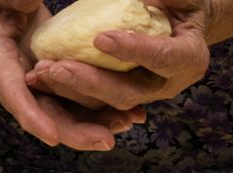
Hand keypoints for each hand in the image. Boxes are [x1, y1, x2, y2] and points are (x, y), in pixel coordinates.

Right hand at [0, 0, 136, 149]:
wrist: (7, 10)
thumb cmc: (4, 1)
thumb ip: (14, 0)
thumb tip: (28, 2)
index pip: (12, 93)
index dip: (32, 117)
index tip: (52, 136)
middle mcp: (18, 82)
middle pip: (47, 115)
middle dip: (76, 132)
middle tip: (105, 140)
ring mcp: (40, 87)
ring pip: (68, 115)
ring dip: (97, 124)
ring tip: (126, 124)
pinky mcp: (59, 86)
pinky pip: (82, 103)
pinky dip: (105, 111)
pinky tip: (132, 113)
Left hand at [25, 0, 212, 112]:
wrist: (180, 20)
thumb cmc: (180, 3)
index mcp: (189, 57)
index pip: (163, 57)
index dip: (133, 51)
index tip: (100, 39)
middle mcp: (168, 84)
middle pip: (129, 92)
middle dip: (91, 82)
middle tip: (58, 67)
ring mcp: (145, 94)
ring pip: (108, 102)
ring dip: (74, 90)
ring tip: (44, 72)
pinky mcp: (125, 95)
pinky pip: (97, 101)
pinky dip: (70, 91)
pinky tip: (45, 79)